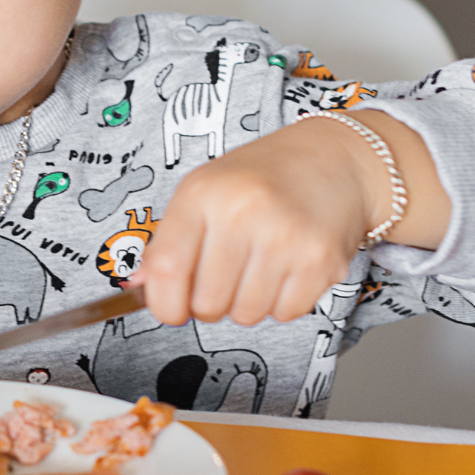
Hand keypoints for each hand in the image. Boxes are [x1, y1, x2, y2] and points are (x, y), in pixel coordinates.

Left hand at [136, 111, 450, 326]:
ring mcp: (285, 237)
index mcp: (203, 193)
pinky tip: (287, 268)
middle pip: (206, 302)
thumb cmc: (263, 177)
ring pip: (246, 314)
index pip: (166, 268)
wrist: (335, 159)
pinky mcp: (321, 260)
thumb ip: (168, 239)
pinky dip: (282, 303)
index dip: (163, 302)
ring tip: (259, 266)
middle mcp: (243, 212)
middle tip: (224, 279)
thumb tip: (139, 285)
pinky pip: (284, 314)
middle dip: (210, 304)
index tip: (171, 308)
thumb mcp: (204, 191)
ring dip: (248, 303)